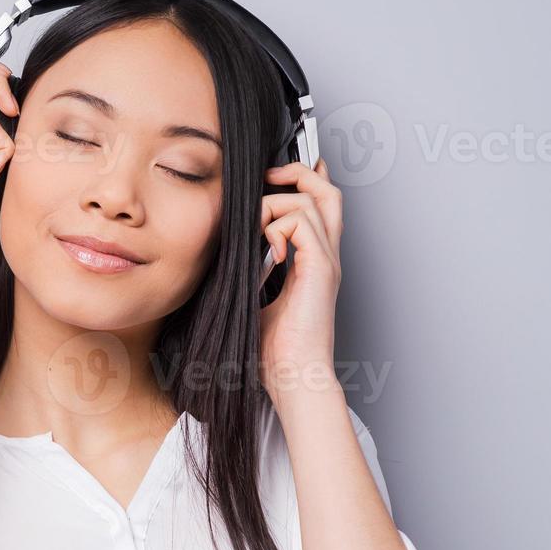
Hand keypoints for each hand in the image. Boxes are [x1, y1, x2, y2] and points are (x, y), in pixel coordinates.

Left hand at [258, 157, 343, 401]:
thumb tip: (222, 253)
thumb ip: (247, 272)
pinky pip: (303, 223)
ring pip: (313, 200)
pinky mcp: (321, 270)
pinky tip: (268, 254)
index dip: (304, 181)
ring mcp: (326, 261)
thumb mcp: (251, 299)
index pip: (319, 207)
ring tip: (257, 228)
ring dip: (276, 204)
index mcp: (311, 262)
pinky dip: (279, 227)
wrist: (293, 378)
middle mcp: (324, 256)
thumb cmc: (273, 352)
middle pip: (328, 192)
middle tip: (269, 174)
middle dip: (299, 172)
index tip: (273, 175)